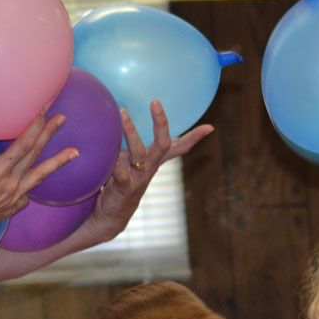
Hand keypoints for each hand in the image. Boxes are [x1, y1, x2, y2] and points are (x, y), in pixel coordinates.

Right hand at [0, 114, 76, 252]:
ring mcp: (15, 198)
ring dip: (58, 162)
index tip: (45, 111)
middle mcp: (12, 184)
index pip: (24, 143)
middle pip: (36, 154)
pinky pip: (28, 194)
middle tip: (63, 119)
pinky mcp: (12, 209)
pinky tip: (35, 179)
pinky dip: (33, 184)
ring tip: (75, 153)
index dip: (36, 125)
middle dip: (49, 134)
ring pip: (41, 176)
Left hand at [77, 100, 213, 246]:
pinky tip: (108, 152)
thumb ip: (130, 144)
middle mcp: (150, 167)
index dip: (194, 137)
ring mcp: (139, 177)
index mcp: (154, 161)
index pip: (179, 147)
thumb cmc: (120, 181)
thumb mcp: (129, 161)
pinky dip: (115, 162)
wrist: (110, 215)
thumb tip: (124, 115)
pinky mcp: (124, 187)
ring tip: (123, 112)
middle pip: (163, 144)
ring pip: (139, 151)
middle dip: (161, 123)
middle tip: (156, 102)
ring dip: (131, 131)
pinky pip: (120, 171)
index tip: (210, 128)